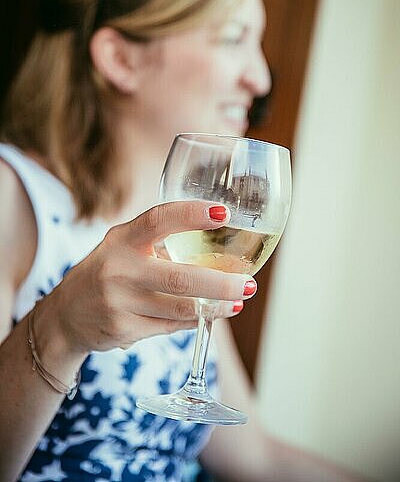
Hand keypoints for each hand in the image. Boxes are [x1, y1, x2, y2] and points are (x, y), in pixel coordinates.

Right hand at [46, 201, 256, 354]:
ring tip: (237, 300)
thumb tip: (218, 250)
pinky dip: (195, 320)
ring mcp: (119, 303)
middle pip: (179, 277)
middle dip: (221, 283)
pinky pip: (171, 326)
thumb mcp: (125, 247)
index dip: (191, 215)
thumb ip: (161, 244)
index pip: (158, 220)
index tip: (223, 213)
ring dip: (215, 306)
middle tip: (249, 283)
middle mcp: (119, 269)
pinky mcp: (123, 330)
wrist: (66, 316)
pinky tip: (209, 314)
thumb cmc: (109, 271)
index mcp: (122, 239)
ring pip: (180, 308)